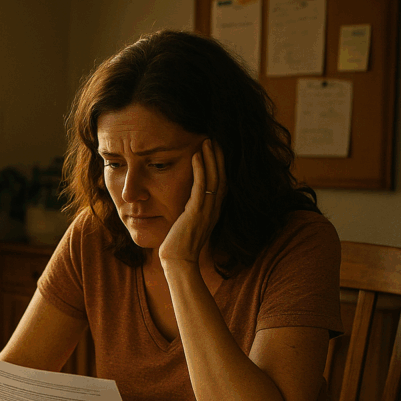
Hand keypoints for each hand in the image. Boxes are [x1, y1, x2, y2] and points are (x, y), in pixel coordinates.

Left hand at [158, 138, 225, 265]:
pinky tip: (196, 156)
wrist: (178, 262)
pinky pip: (201, 187)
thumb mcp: (188, 224)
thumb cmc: (179, 246)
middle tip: (215, 138)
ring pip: (214, 178)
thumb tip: (186, 204)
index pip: (221, 183)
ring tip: (207, 140)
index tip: (217, 149)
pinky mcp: (196, 212)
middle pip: (222, 176)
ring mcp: (206, 210)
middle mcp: (213, 209)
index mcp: (213, 211)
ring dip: (211, 158)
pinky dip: (200, 170)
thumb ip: (191, 212)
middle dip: (219, 156)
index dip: (221, 165)